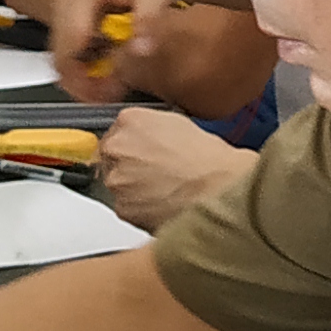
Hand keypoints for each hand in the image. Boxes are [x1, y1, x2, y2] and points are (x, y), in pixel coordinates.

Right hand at [44, 0, 196, 103]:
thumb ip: (149, 18)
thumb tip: (140, 50)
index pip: (68, 40)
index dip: (82, 71)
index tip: (106, 91)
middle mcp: (66, 3)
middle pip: (59, 55)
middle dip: (82, 82)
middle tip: (111, 96)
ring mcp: (67, 14)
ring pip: (63, 59)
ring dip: (83, 80)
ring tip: (114, 89)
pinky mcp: (73, 25)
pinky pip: (72, 56)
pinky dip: (87, 71)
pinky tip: (111, 76)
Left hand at [96, 105, 253, 230]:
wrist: (219, 189)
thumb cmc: (209, 159)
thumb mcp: (179, 123)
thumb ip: (151, 127)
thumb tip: (146, 137)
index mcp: (130, 121)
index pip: (115, 132)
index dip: (131, 146)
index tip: (141, 154)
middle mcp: (117, 148)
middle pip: (111, 159)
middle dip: (129, 167)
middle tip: (155, 174)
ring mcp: (117, 179)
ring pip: (118, 185)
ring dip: (134, 189)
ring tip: (165, 190)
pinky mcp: (122, 208)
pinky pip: (126, 208)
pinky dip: (140, 209)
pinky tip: (163, 203)